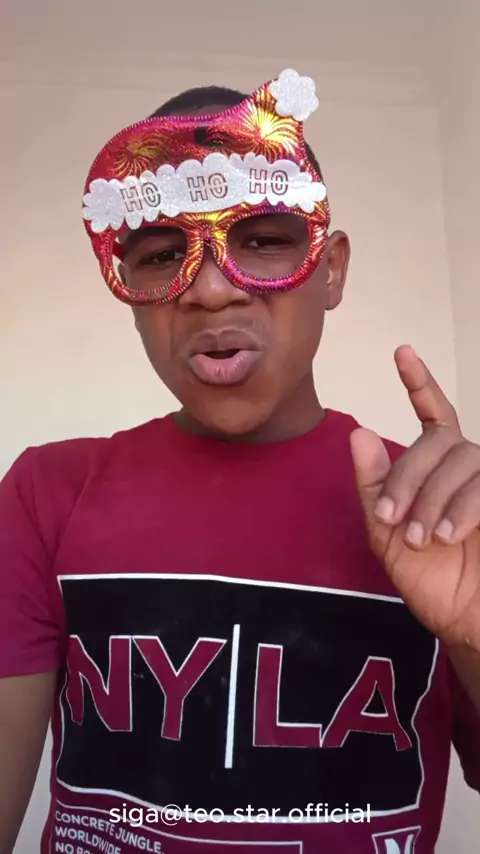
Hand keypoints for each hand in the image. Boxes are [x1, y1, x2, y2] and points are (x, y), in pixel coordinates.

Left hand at [350, 345, 479, 650]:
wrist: (464, 620)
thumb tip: (359, 432)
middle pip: (439, 443)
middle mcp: (467, 468)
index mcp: (437, 470)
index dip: (420, 383)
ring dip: (435, 498)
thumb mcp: (388, 534)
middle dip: (408, 479)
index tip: (403, 352)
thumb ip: (375, 486)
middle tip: (395, 522)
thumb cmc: (430, 579)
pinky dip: (464, 505)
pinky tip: (449, 533)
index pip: (433, 415)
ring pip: (464, 461)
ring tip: (424, 538)